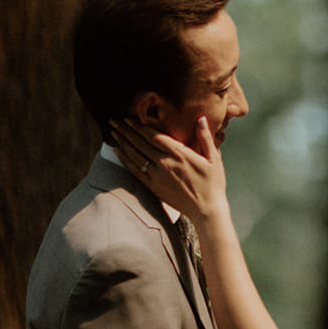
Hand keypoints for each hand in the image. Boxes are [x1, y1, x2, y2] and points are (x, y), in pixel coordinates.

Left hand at [110, 117, 229, 221]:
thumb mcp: (214, 158)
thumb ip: (205, 137)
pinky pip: (135, 172)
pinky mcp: (154, 187)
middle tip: (114, 121)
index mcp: (180, 154)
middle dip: (126, 131)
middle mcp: (165, 163)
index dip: (140, 126)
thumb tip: (201, 118)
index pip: (154, 136)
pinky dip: (126, 161)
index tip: (129, 118)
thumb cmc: (213, 183)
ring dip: (123, 144)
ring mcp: (158, 176)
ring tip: (113, 134)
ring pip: (135, 156)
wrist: (206, 210)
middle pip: (140, 144)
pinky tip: (119, 153)